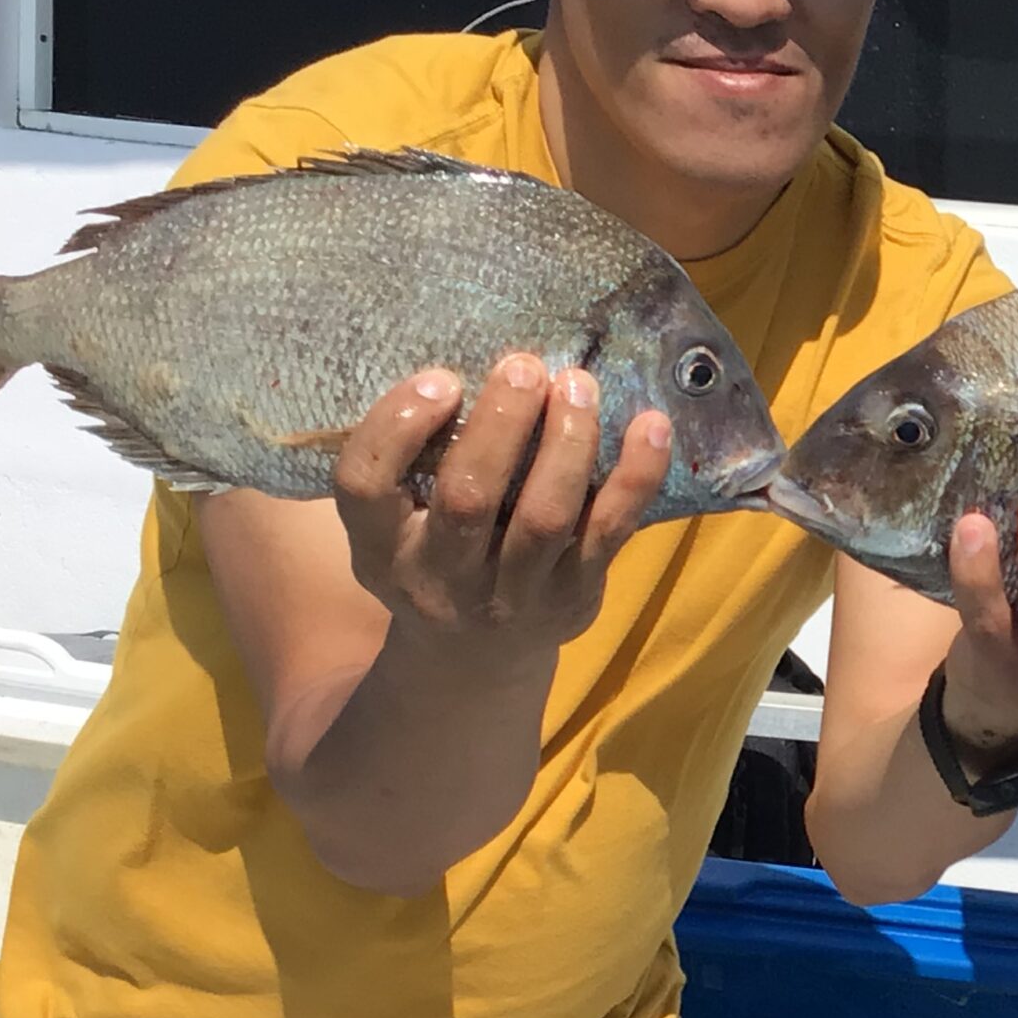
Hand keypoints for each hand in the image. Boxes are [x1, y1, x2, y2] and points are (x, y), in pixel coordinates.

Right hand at [332, 354, 673, 667]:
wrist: (475, 659)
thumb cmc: (436, 554)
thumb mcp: (395, 523)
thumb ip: (412, 461)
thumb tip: (470, 358)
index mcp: (381, 549)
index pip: (365, 486)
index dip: (397, 426)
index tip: (442, 379)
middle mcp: (441, 578)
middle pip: (468, 500)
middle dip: (500, 425)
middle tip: (524, 366)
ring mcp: (513, 595)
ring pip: (544, 516)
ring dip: (566, 442)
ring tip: (576, 384)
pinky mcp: (575, 597)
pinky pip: (610, 531)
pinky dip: (635, 475)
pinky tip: (652, 425)